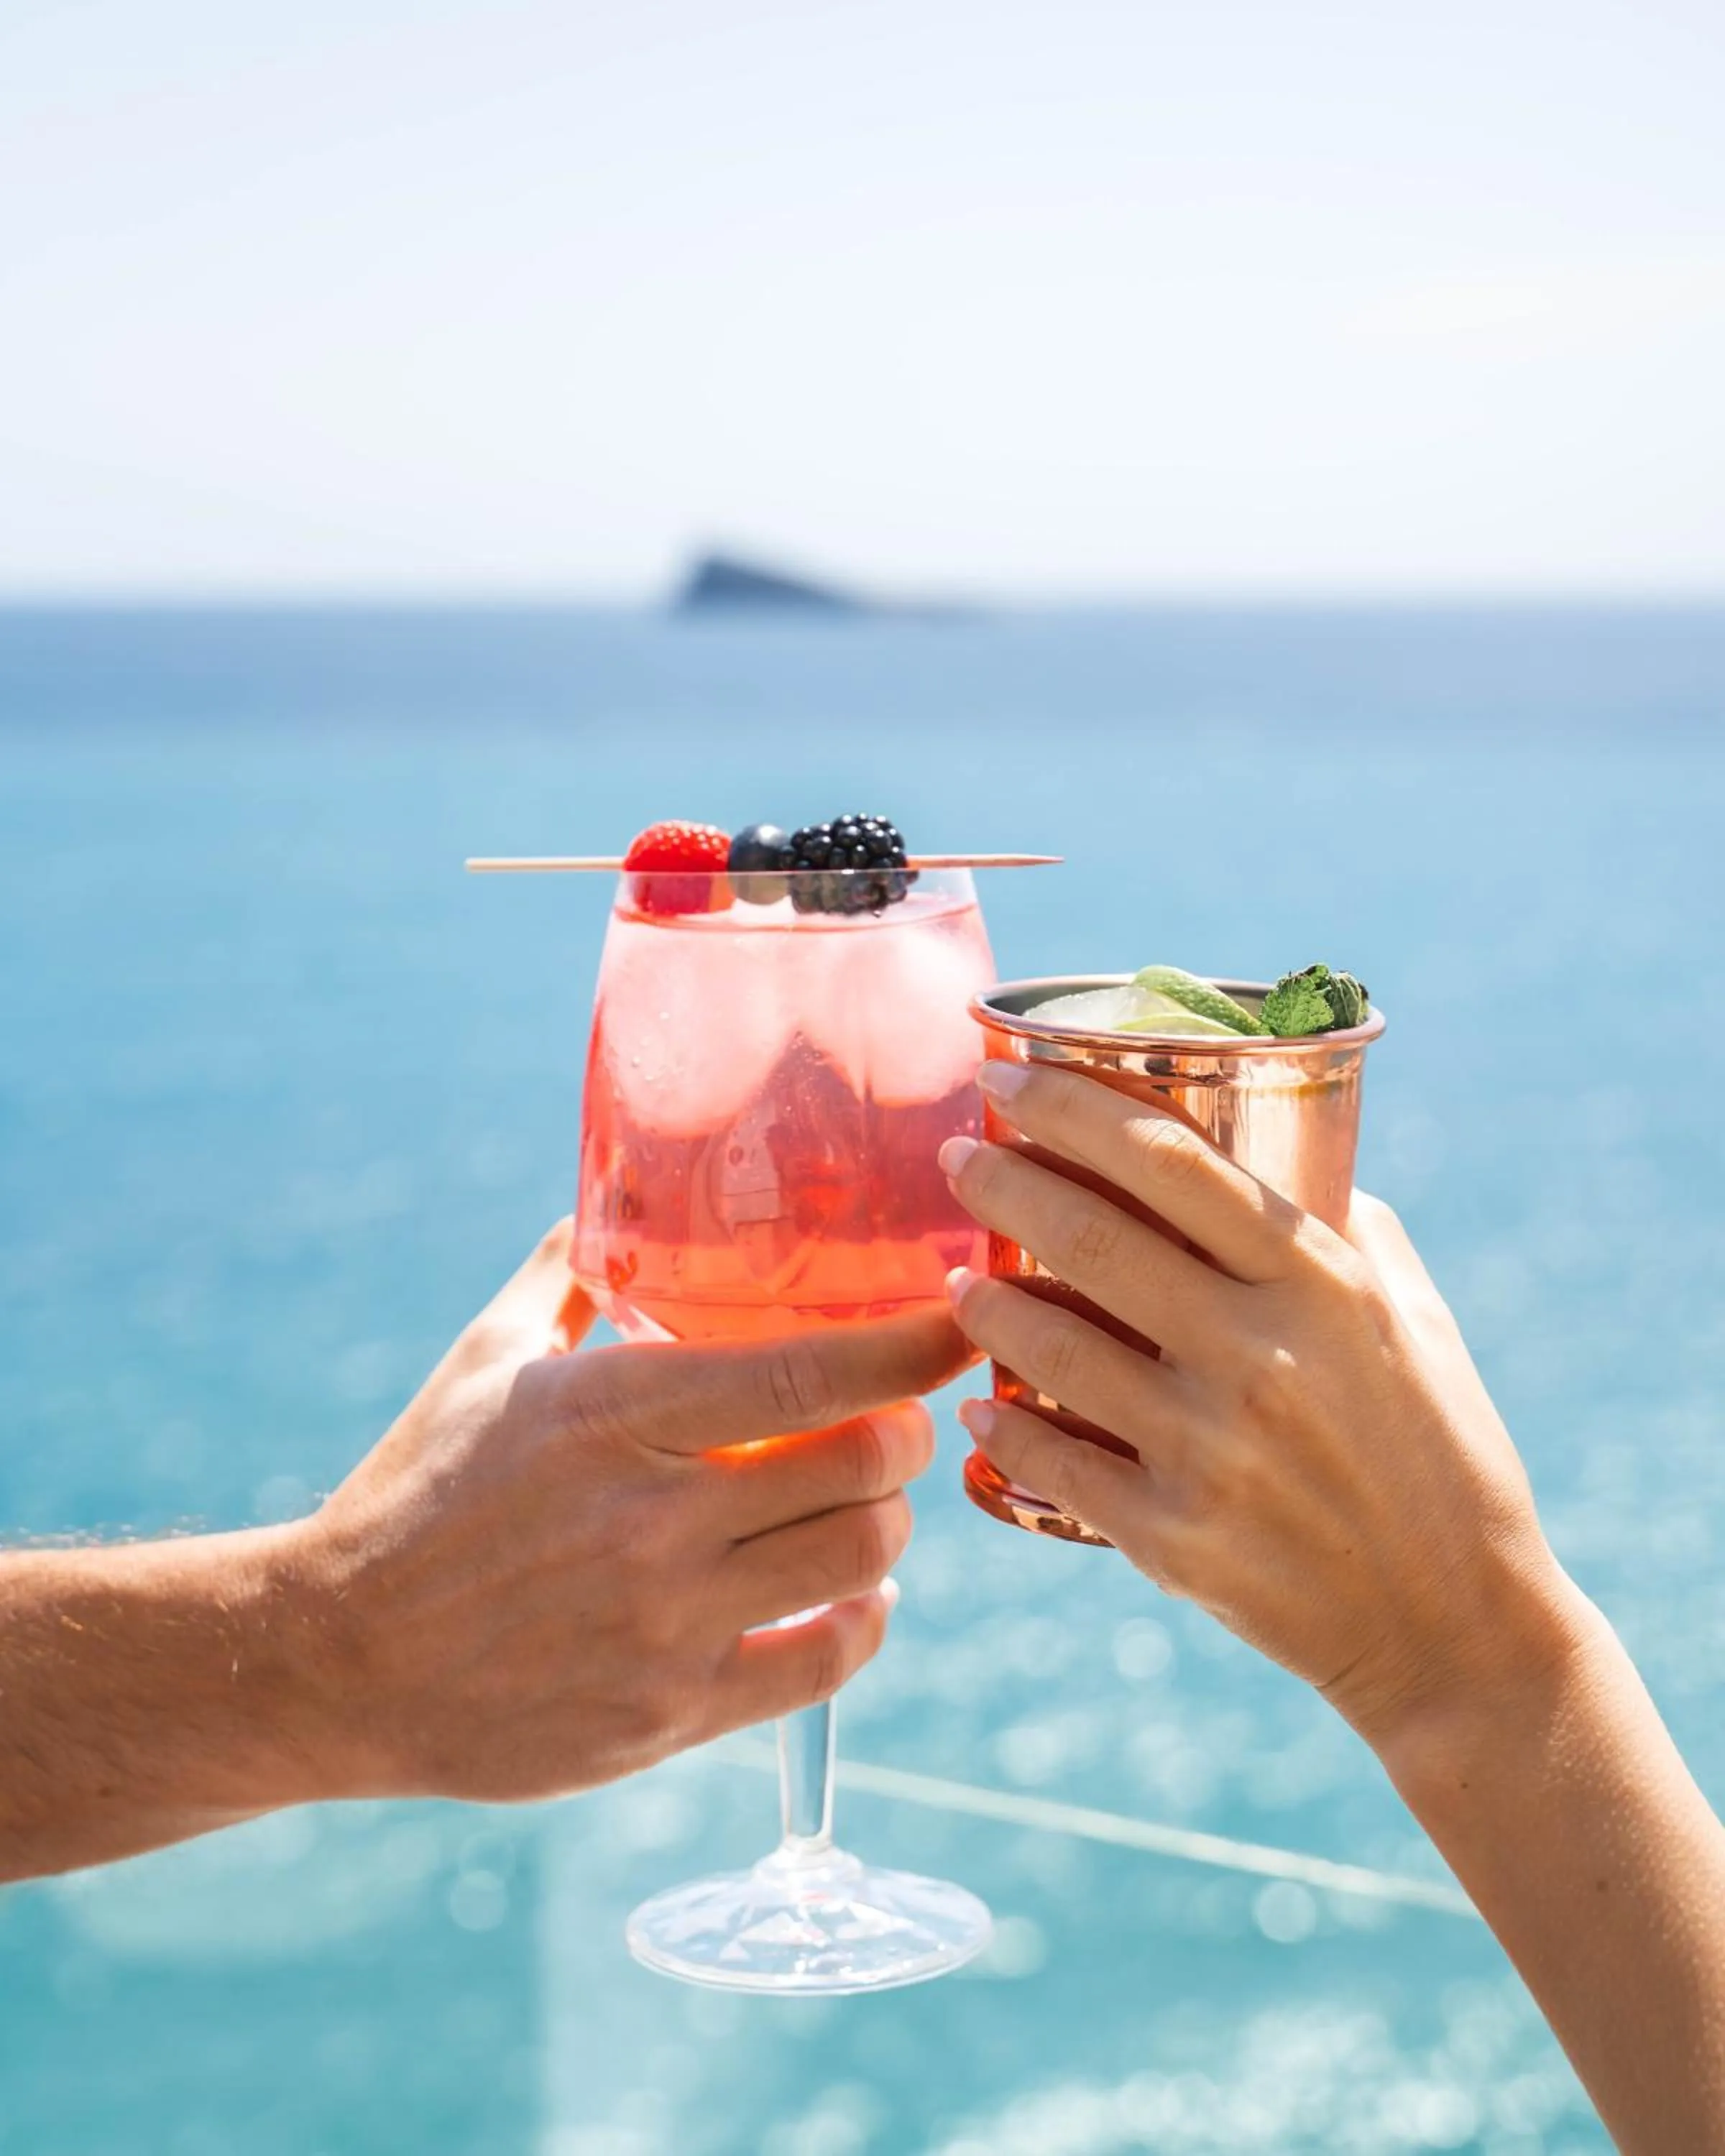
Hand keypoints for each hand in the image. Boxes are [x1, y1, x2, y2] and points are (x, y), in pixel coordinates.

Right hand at [280, 1223, 968, 1802]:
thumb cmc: (416, 1491)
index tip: (963, 1321)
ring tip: (862, 1505)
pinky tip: (852, 1596)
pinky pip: (824, 1664)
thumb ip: (566, 1277)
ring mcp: (666, 1625)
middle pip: (866, 1465)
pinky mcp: (669, 1715)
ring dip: (886, 1523)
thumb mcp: (484, 1363)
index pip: (811, 1370)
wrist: (337, 1659)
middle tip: (889, 1423)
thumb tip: (612, 1202)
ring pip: (862, 1560)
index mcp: (614, 1412)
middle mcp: (654, 1518)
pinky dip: (862, 1622)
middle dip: (902, 1434)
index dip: (913, 1345)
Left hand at [938, 1063, 1573, 1748]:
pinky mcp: (1176, 1540)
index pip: (1170, 1161)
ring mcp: (1212, 1451)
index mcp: (1321, 1283)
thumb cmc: (1439, 1452)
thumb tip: (1271, 1150)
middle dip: (1002, 1184)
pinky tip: (981, 1404)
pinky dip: (1006, 1428)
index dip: (1071, 1106)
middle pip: (1090, 1239)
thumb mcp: (1415, 1317)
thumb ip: (1343, 1228)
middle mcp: (1260, 1355)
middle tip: (955, 1161)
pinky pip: (1056, 1464)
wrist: (1456, 1627)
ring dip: (987, 1305)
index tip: (1006, 1075)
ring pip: (1054, 1350)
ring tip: (958, 1280)